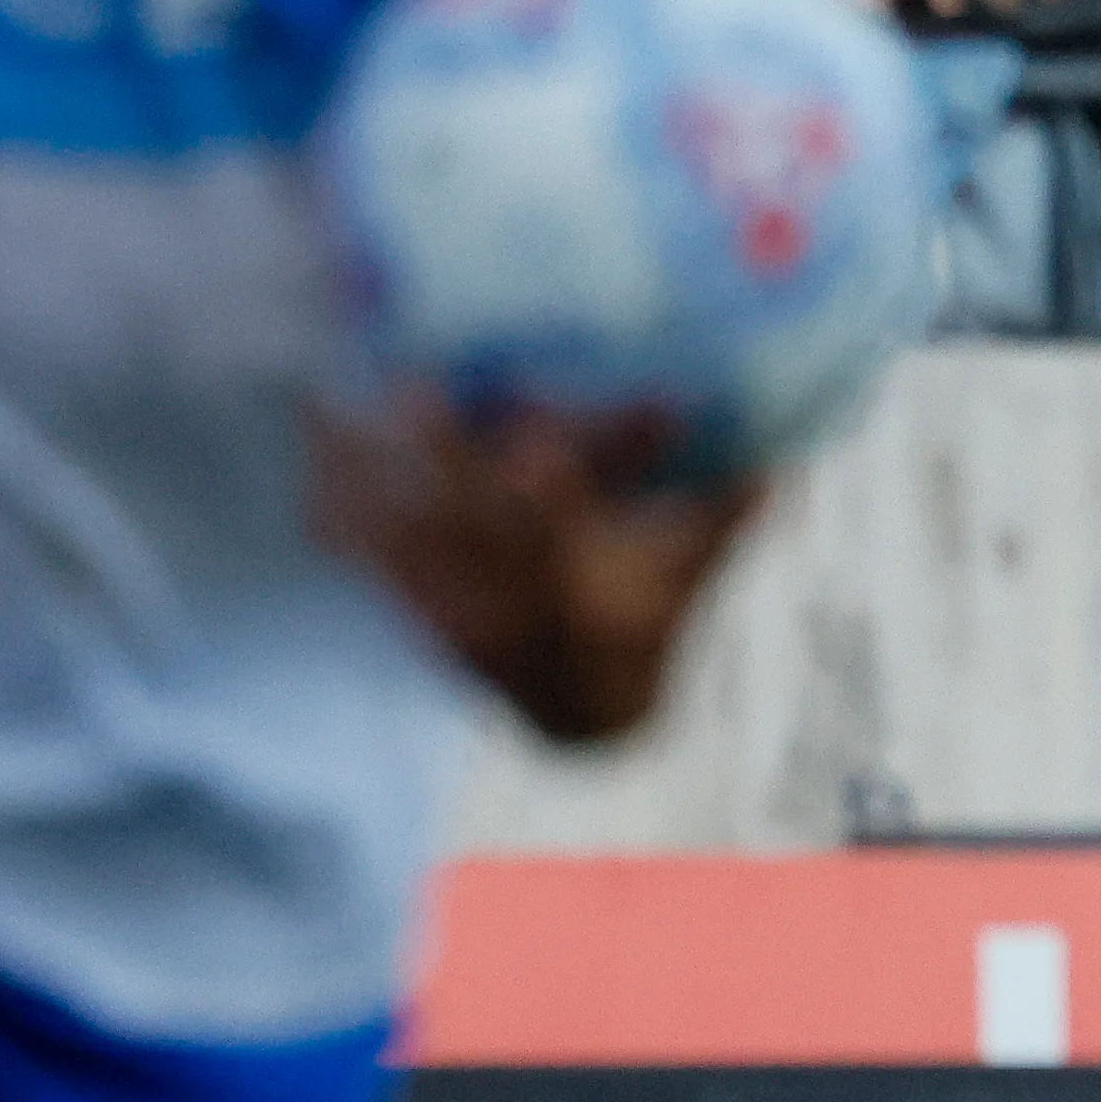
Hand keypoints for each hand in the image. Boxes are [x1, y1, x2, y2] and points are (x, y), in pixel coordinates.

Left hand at [308, 388, 764, 743]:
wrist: (582, 715)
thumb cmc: (644, 623)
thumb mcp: (690, 573)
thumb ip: (726, 515)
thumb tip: (785, 464)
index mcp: (578, 584)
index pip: (564, 526)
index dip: (550, 478)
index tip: (534, 419)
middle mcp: (508, 599)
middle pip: (467, 520)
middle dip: (442, 457)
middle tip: (416, 386)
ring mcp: (451, 604)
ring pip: (402, 530)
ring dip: (367, 468)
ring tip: (331, 397)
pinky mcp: (412, 603)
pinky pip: (365, 547)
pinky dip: (337, 495)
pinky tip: (314, 439)